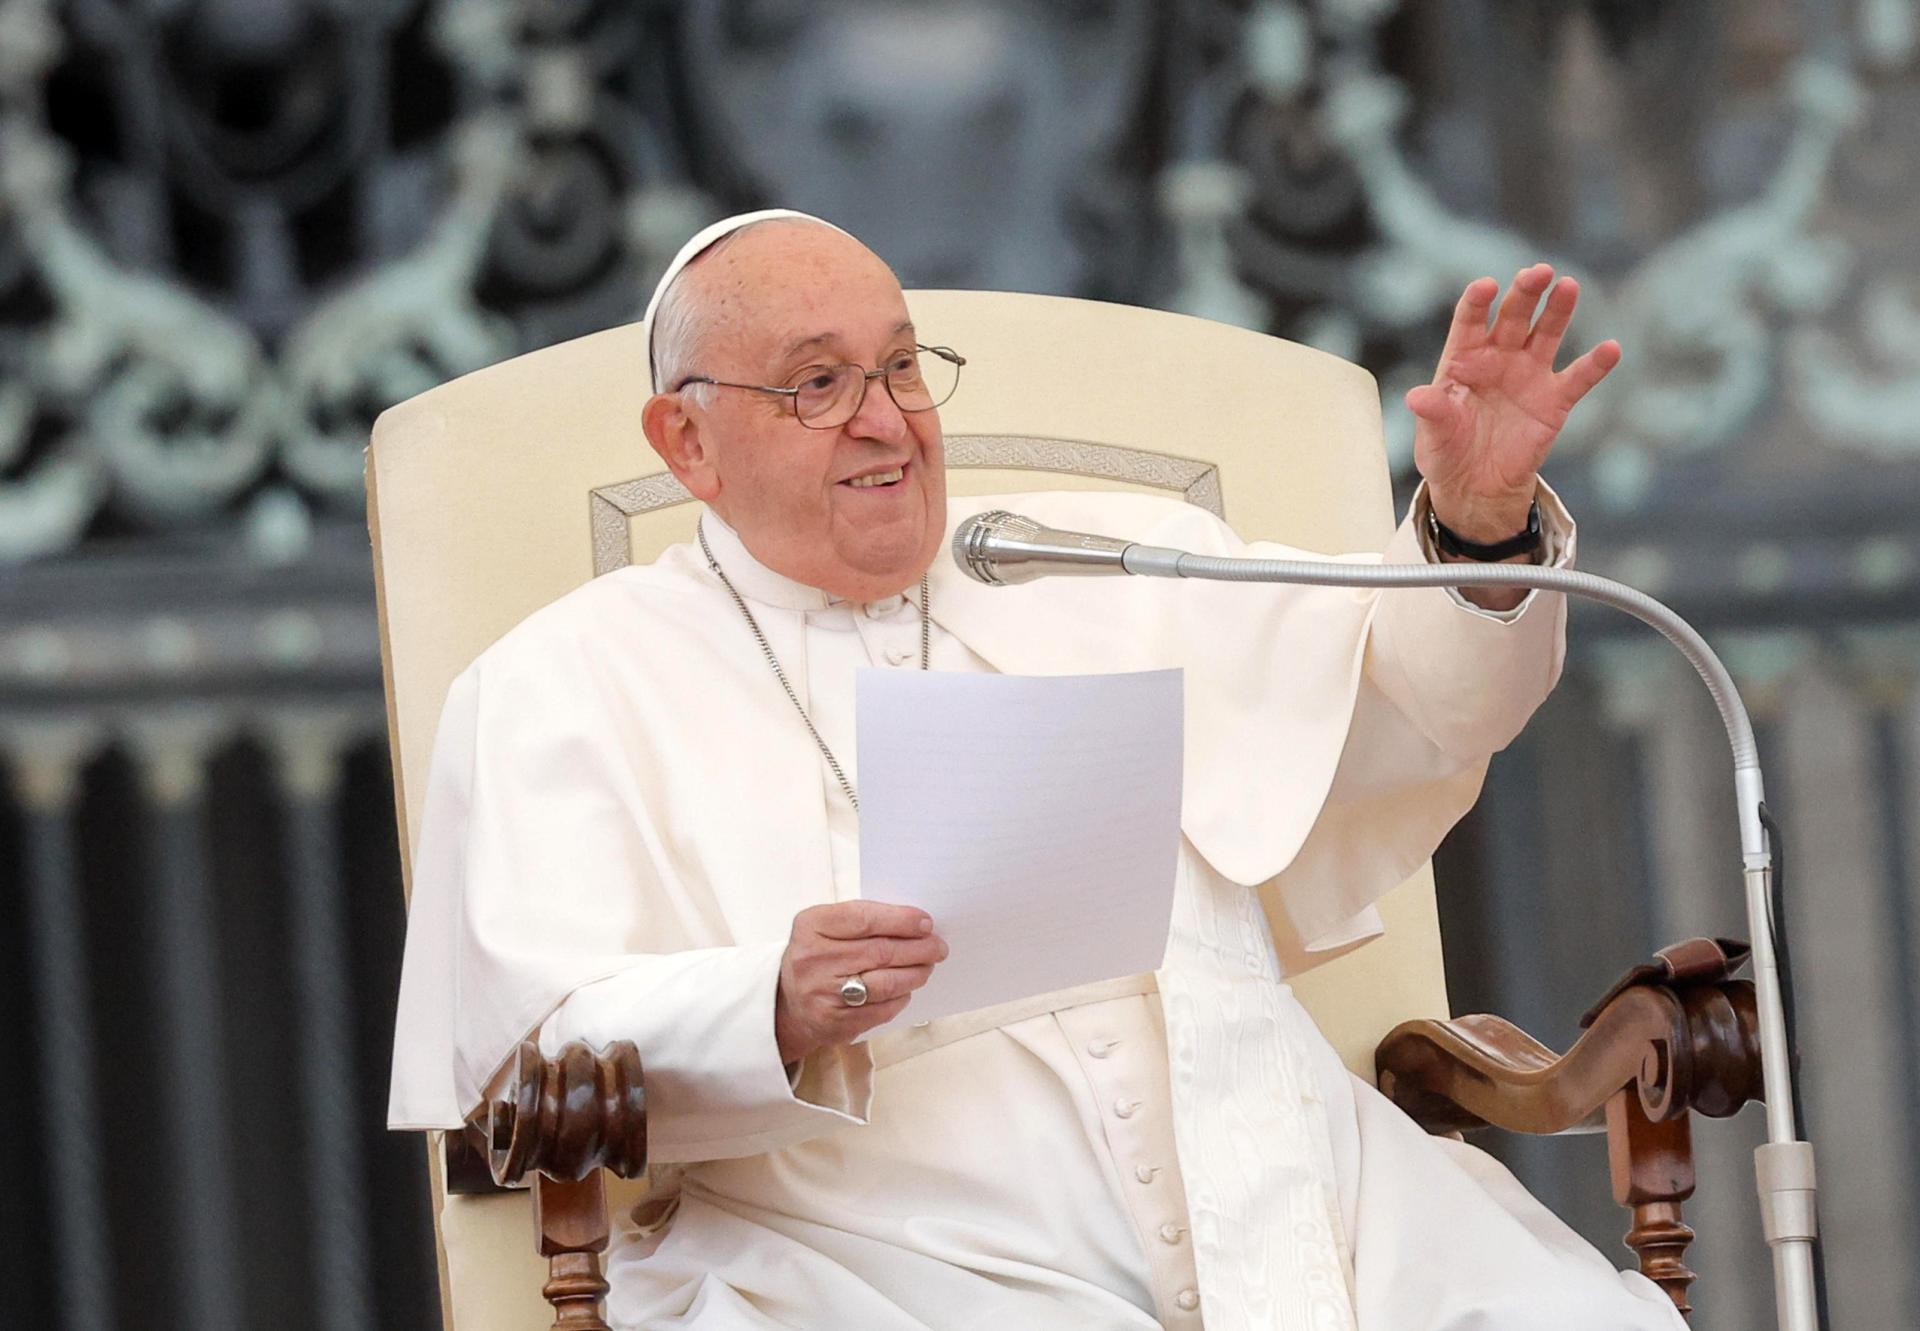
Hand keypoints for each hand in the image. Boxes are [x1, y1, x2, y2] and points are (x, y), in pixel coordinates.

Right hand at [775, 901, 948, 1063]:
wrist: (787, 1002)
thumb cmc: (818, 956)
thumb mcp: (826, 927)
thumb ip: (863, 920)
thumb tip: (915, 924)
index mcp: (811, 926)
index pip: (864, 918)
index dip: (901, 920)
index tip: (926, 922)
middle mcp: (814, 960)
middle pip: (880, 952)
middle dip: (918, 948)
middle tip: (938, 946)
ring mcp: (824, 994)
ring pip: (886, 983)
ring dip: (915, 973)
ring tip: (927, 966)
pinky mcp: (836, 1023)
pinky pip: (881, 1009)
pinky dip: (901, 997)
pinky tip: (907, 988)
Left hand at [1409, 264, 1620, 541]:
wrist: (1476, 485)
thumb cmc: (1447, 451)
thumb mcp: (1433, 434)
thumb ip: (1432, 412)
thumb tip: (1416, 397)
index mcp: (1463, 358)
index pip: (1470, 321)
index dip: (1477, 301)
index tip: (1486, 286)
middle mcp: (1498, 357)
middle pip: (1512, 316)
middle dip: (1524, 292)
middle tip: (1538, 271)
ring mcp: (1529, 375)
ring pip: (1546, 334)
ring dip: (1557, 310)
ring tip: (1568, 286)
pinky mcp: (1554, 400)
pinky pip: (1578, 378)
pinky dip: (1595, 364)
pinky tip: (1610, 349)